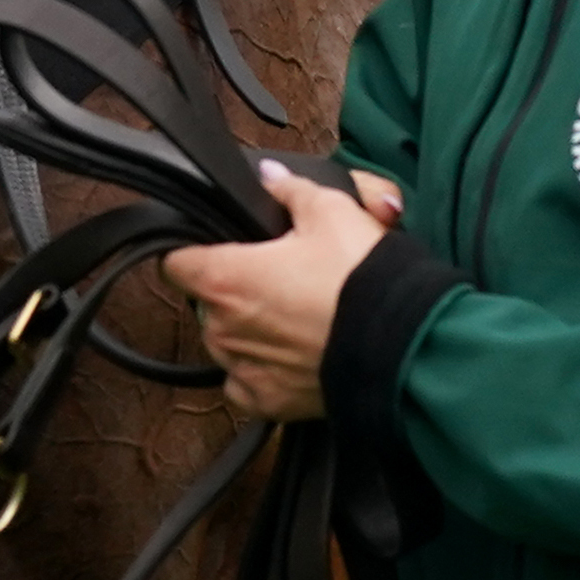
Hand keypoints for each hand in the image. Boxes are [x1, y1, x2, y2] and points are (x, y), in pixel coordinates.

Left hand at [169, 163, 400, 421]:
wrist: (404, 344)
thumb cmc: (360, 276)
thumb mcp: (331, 211)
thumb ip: (290, 190)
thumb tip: (269, 176)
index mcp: (224, 278)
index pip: (175, 262)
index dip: (192, 251)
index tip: (214, 249)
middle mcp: (222, 329)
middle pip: (206, 303)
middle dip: (234, 291)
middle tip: (278, 279)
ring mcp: (242, 369)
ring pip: (227, 344)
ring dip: (249, 332)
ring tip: (295, 317)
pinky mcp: (268, 403)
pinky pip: (246, 385)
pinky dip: (263, 371)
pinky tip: (293, 356)